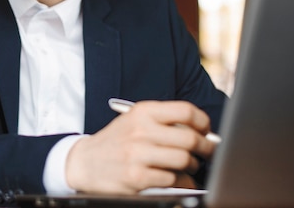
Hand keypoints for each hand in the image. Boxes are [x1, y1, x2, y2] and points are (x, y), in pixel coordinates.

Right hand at [65, 100, 216, 193]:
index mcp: (142, 112)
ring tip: (190, 166)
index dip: (203, 122)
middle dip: (206, 148)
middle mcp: (140, 130)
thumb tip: (202, 131)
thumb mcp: (135, 121)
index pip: (185, 111)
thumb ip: (164, 121)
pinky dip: (183, 182)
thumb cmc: (117, 141)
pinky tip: (179, 179)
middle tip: (208, 152)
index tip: (206, 130)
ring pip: (184, 160)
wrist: (85, 162)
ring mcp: (138, 154)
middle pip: (190, 138)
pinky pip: (173, 179)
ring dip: (193, 166)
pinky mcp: (137, 176)